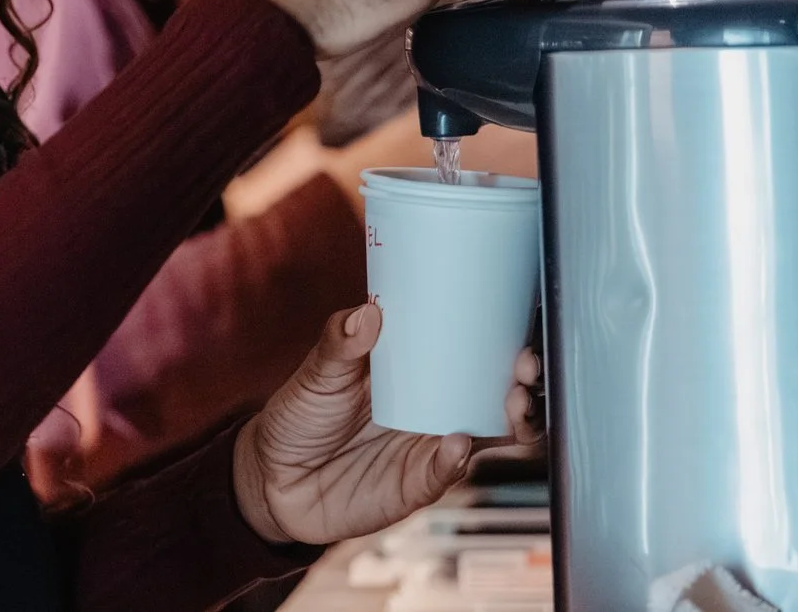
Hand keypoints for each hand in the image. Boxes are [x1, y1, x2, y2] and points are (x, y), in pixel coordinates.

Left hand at [232, 305, 541, 547]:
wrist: (273, 478)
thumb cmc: (299, 416)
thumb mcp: (316, 373)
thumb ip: (339, 344)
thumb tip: (368, 312)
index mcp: (415, 370)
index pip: (469, 351)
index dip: (501, 338)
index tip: (519, 322)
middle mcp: (433, 408)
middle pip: (494, 394)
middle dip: (521, 381)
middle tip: (524, 368)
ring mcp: (429, 446)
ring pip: (487, 435)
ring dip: (508, 422)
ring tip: (510, 405)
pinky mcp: (416, 484)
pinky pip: (446, 472)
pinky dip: (456, 460)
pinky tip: (456, 445)